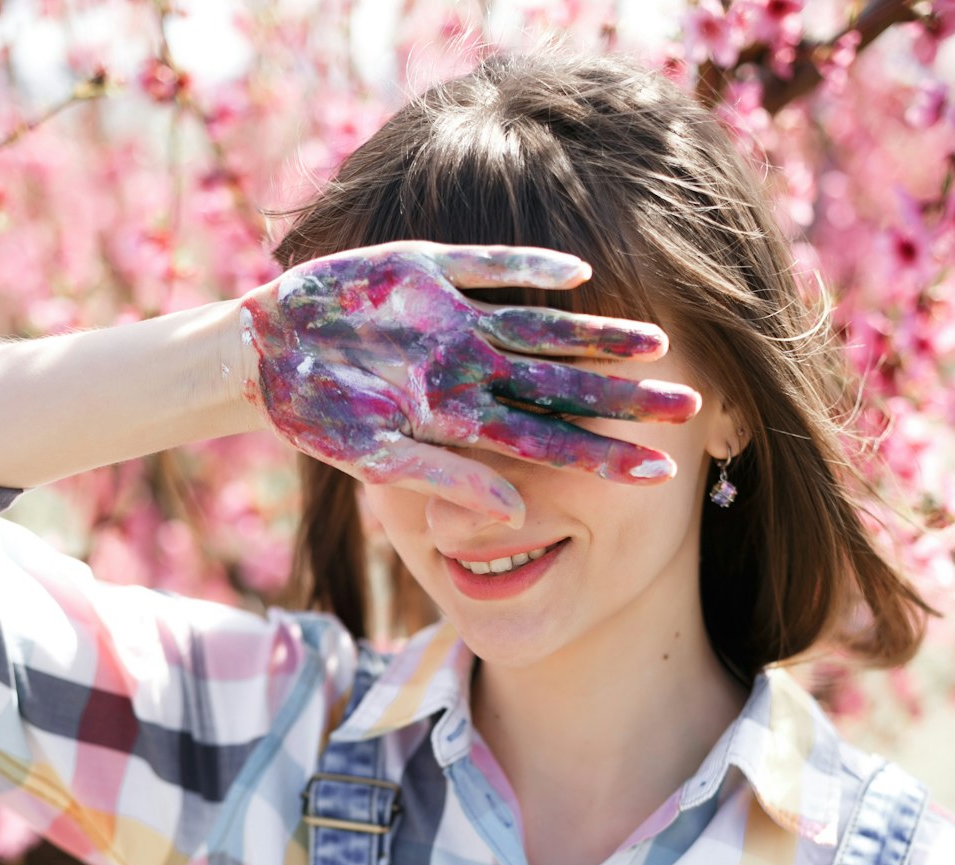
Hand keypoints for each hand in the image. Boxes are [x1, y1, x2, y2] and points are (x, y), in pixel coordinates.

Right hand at [238, 241, 700, 526]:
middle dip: (628, 399)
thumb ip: (448, 478)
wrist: (261, 355)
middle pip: (565, 385)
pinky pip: (487, 264)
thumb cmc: (315, 415)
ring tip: (659, 342)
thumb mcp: (378, 458)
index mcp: (461, 419)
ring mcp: (453, 319)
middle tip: (694, 407)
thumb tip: (516, 510)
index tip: (664, 473)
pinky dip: (528, 266)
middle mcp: (470, 368)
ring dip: (599, 334)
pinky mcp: (424, 268)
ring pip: (544, 326)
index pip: (551, 443)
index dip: (607, 458)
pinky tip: (581, 269)